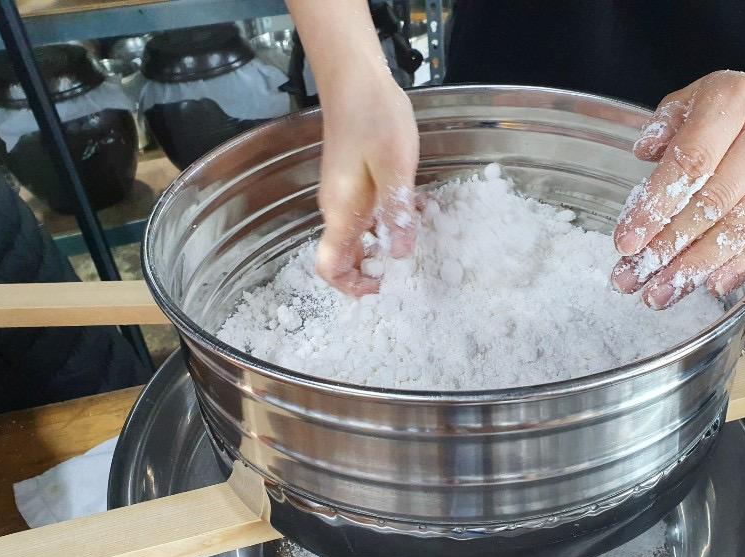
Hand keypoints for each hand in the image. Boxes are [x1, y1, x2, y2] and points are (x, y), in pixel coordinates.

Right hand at [314, 72, 418, 295]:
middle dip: (373, 273)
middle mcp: (338, 210)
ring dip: (383, 249)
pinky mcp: (357, 185)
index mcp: (341, 212)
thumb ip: (396, 211)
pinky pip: (368, 219)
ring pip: (359, 240)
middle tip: (409, 273)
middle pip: (345, 259)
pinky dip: (387, 226)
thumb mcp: (394, 167)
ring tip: (415, 244)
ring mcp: (346, 197)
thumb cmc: (373, 117)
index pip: (330, 267)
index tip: (383, 288)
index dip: (352, 286)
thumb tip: (400, 254)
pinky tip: (413, 215)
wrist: (356, 80)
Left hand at [611, 69, 744, 307]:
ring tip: (660, 294)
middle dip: (669, 247)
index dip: (656, 206)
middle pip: (713, 202)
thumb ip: (665, 125)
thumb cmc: (732, 112)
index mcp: (734, 101)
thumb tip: (643, 153)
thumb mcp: (694, 100)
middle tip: (633, 279)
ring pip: (740, 227)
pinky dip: (735, 267)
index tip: (626, 243)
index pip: (691, 161)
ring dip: (696, 267)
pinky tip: (707, 286)